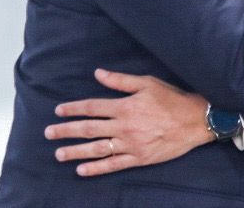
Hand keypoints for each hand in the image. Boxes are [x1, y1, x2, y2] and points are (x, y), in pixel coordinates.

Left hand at [44, 69, 213, 176]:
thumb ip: (120, 80)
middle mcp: (124, 126)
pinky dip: (97, 168)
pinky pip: (114, 165)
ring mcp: (131, 144)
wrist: (195, 120)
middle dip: (66, 131)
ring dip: (75, 151)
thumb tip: (98, 73)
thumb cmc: (172, 98)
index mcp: (125, 106)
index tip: (59, 111)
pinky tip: (82, 170)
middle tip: (49, 133)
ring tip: (59, 154)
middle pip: (89, 129)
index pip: (92, 107)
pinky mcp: (139, 158)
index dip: (74, 109)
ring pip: (97, 149)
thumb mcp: (147, 83)